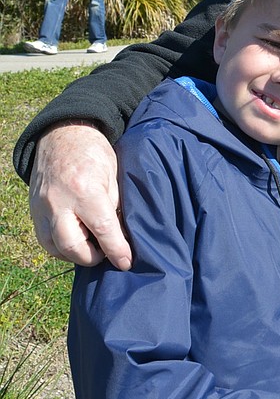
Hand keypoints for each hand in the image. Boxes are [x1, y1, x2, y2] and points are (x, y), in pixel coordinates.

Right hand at [29, 123, 131, 268]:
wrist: (62, 135)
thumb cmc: (94, 153)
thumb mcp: (114, 175)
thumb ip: (115, 207)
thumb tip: (123, 236)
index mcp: (84, 190)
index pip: (103, 229)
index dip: (117, 251)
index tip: (126, 263)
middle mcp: (58, 202)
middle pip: (73, 247)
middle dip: (93, 257)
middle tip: (107, 252)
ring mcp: (42, 207)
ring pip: (55, 248)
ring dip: (76, 254)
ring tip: (93, 246)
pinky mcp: (33, 211)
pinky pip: (45, 240)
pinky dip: (61, 247)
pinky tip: (77, 241)